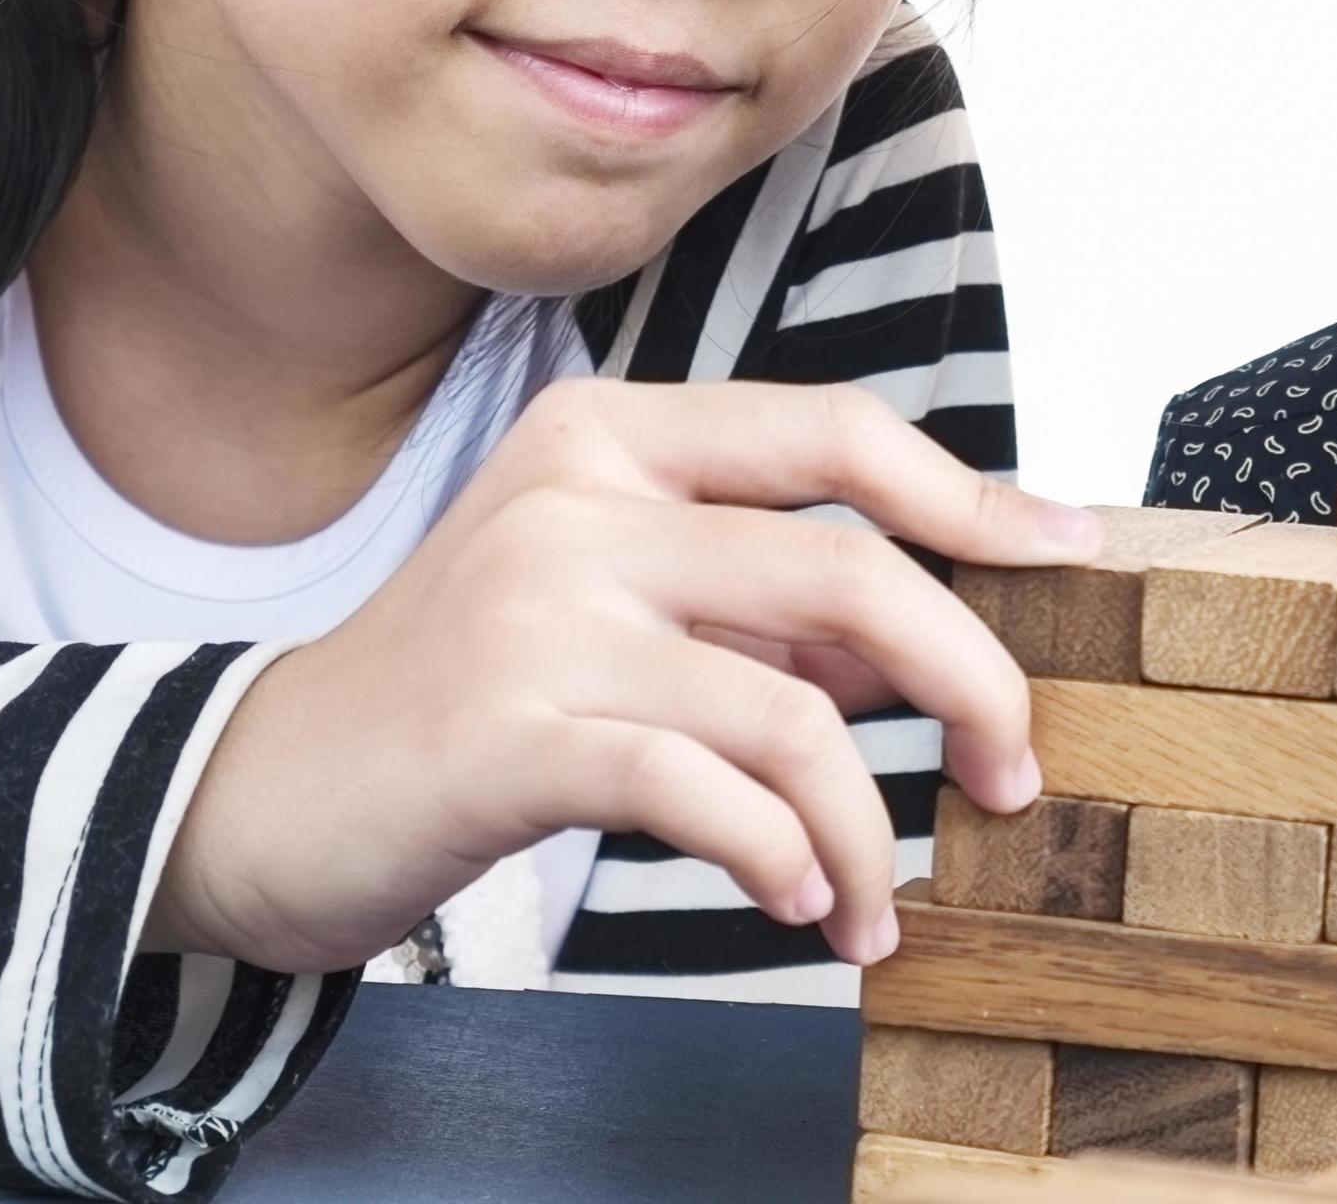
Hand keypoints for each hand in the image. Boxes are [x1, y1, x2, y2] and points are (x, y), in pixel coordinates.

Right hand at [144, 378, 1098, 973]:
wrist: (268, 787)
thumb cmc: (475, 687)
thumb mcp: (624, 604)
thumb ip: (768, 607)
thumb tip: (939, 651)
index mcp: (614, 435)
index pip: (837, 433)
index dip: (972, 493)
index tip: (1068, 552)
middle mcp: (578, 501)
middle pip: (851, 567)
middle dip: (974, 679)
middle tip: (1018, 775)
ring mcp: (537, 611)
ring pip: (794, 708)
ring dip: (869, 825)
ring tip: (877, 900)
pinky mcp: (507, 733)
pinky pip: (708, 794)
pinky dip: (787, 859)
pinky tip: (805, 903)